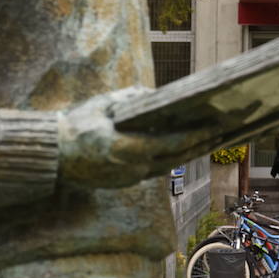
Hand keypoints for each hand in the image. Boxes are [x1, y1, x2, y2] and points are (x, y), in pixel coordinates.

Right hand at [58, 88, 212, 188]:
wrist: (52, 158)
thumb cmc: (75, 126)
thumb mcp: (102, 106)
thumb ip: (130, 100)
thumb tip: (155, 96)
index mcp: (127, 149)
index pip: (172, 144)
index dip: (197, 135)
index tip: (218, 125)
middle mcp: (133, 168)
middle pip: (178, 157)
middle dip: (203, 143)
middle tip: (227, 129)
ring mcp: (131, 178)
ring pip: (170, 164)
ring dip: (192, 151)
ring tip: (213, 136)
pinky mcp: (127, 181)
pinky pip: (157, 168)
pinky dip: (174, 157)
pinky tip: (186, 146)